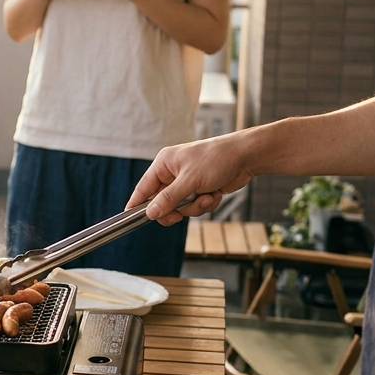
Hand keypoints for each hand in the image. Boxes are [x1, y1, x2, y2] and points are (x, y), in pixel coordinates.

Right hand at [127, 132, 256, 224]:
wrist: (246, 157)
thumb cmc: (216, 160)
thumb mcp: (189, 181)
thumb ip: (168, 199)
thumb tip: (150, 213)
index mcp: (164, 164)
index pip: (144, 187)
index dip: (137, 203)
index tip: (129, 218)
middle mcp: (173, 173)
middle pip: (162, 202)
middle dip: (175, 209)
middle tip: (179, 216)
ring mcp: (187, 182)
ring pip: (181, 207)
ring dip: (195, 207)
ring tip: (207, 196)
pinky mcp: (201, 189)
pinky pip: (196, 206)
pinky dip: (206, 204)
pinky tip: (215, 194)